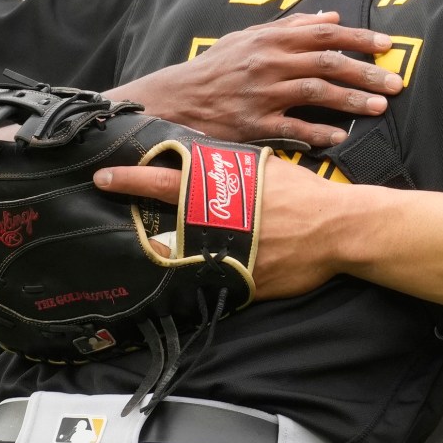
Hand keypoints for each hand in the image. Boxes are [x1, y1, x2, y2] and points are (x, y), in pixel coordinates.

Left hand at [97, 154, 350, 298]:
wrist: (338, 229)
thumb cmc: (304, 193)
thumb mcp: (264, 168)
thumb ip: (230, 167)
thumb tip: (204, 158)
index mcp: (219, 193)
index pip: (162, 181)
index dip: (129, 179)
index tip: (103, 178)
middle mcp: (215, 225)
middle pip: (164, 227)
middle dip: (143, 223)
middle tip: (126, 219)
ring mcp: (226, 257)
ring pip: (185, 260)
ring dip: (172, 256)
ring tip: (163, 251)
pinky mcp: (243, 283)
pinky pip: (216, 284)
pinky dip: (208, 278)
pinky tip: (204, 274)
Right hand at [106, 13, 403, 149]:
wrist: (175, 99)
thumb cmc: (216, 68)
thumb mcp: (247, 38)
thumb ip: (289, 27)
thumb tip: (329, 17)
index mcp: (269, 40)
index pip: (323, 33)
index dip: (358, 38)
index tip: (388, 45)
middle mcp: (268, 63)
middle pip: (327, 62)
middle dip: (366, 72)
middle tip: (396, 82)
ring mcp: (261, 93)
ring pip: (316, 93)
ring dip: (351, 100)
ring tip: (379, 107)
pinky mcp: (252, 123)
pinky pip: (292, 128)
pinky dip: (318, 132)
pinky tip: (340, 137)